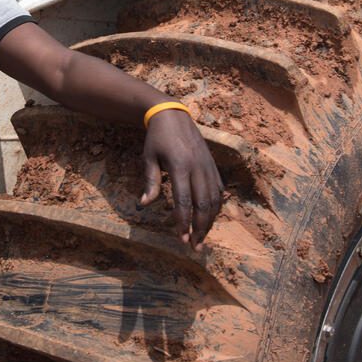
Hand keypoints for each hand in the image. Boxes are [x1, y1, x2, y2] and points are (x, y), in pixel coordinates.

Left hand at [139, 108, 222, 248]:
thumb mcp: (149, 157)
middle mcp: (198, 167)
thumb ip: (150, 181)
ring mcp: (208, 166)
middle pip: (203, 204)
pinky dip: (216, 207)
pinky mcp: (213, 165)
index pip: (184, 200)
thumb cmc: (157, 138)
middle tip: (194, 246)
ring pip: (214, 199)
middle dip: (200, 228)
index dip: (183, 221)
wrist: (173, 115)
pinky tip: (209, 219)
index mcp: (180, 165)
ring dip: (210, 221)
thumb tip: (143, 205)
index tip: (181, 238)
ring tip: (202, 238)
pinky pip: (218, 190)